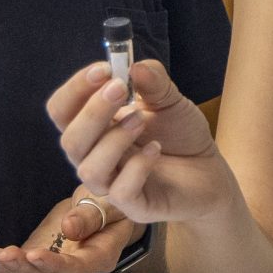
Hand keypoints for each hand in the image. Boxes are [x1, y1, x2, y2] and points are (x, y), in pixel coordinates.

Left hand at [0, 194, 139, 272]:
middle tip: (5, 254)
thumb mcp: (106, 202)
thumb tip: (68, 228)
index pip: (76, 269)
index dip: (54, 265)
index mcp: (101, 257)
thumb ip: (91, 216)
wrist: (100, 210)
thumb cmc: (107, 204)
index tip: (33, 254)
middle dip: (25, 270)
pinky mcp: (41, 268)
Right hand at [47, 58, 235, 228]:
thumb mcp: (169, 100)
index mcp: (95, 128)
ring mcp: (113, 184)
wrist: (210, 171)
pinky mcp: (135, 205)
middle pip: (70, 140)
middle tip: (120, 88)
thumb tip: (134, 66)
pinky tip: (156, 149)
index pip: (62, 110)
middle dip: (92, 112)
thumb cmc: (180, 135)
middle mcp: (95, 156)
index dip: (75, 89)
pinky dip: (137, 166)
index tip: (103, 69)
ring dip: (113, 139)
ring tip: (141, 120)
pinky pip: (121, 191)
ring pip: (89, 169)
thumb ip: (153, 81)